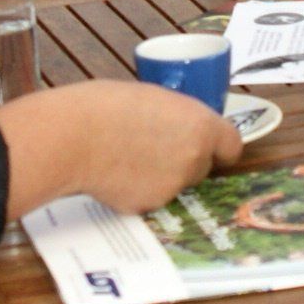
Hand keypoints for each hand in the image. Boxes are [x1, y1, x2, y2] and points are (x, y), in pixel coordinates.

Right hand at [0, 80, 244, 216]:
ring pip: (176, 184)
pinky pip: (151, 198)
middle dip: (184, 159)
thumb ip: (177, 116)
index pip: (232, 145)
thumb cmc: (105, 107)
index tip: (208, 145)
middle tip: (154, 146)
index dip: (218, 146)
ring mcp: (173, 187)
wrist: (71, 138)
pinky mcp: (149, 206)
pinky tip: (116, 174)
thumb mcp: (152, 97)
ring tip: (127, 157)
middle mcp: (194, 159)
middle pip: (202, 166)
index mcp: (201, 125)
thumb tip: (181, 127)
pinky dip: (138, 190)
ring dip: (161, 175)